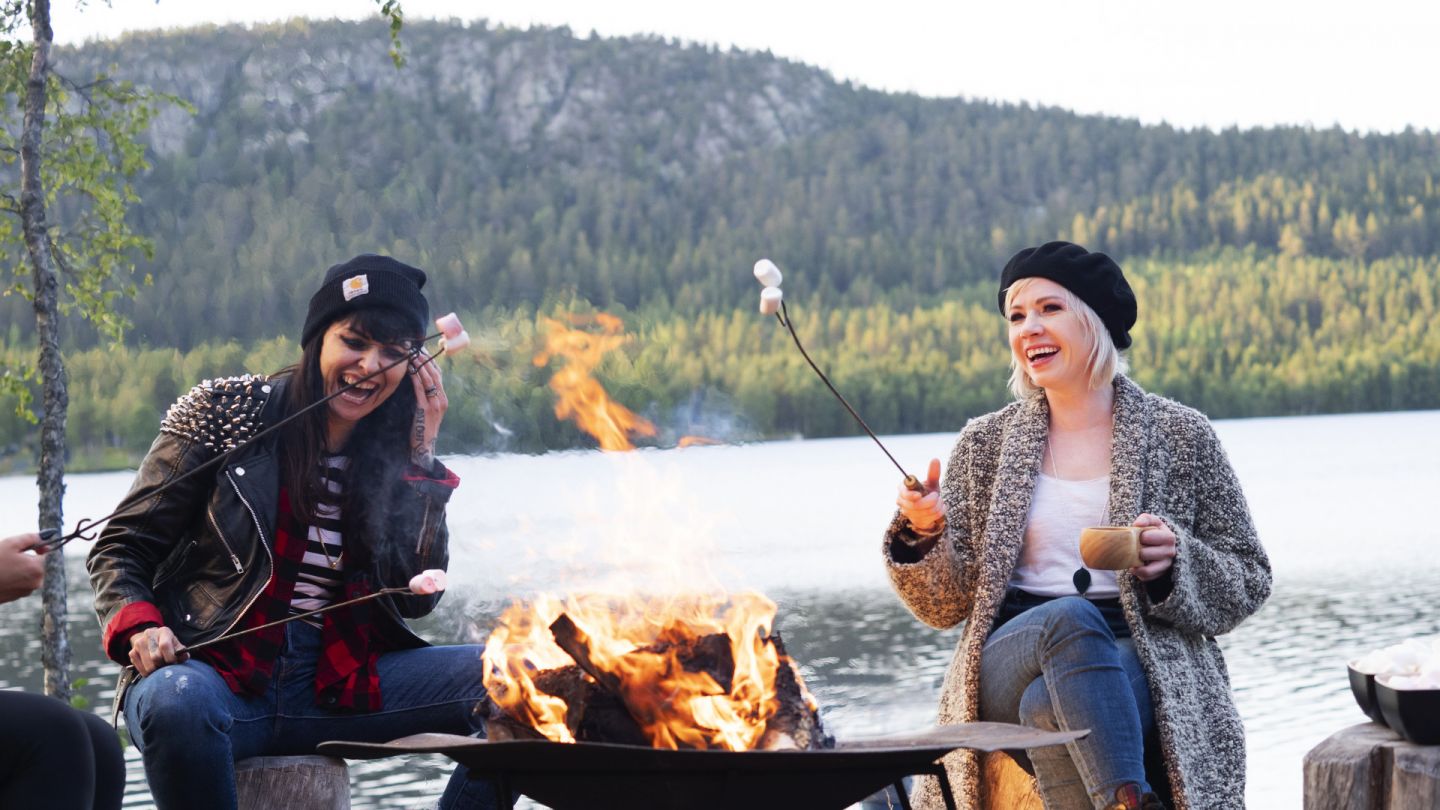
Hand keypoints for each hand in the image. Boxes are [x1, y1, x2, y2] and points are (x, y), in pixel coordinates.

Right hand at [0, 533, 46, 604]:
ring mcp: (27, 591)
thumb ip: (32, 538)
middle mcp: (37, 582)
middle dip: (29, 558)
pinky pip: (22, 582)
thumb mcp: (11, 544)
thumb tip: (49, 534)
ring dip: (21, 568)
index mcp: (38, 568)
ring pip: (30, 574)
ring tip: (4, 565)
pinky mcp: (17, 597)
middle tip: (11, 555)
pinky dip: (15, 577)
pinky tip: (3, 574)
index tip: (30, 546)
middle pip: (39, 565)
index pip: (48, 554)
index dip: (40, 548)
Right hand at [128, 626, 188, 676]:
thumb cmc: (167, 643)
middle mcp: (149, 635)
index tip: (173, 663)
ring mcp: (139, 644)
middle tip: (166, 666)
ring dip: (156, 671)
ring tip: (160, 668)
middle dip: (163, 665)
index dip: (170, 657)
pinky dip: (147, 672)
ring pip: (148, 665)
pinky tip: (152, 668)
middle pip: (155, 657)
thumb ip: (181, 651)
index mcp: (163, 631)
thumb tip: (184, 657)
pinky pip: (140, 669)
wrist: (151, 639)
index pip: (165, 646)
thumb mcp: (176, 644)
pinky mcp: (132, 652)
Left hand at [408, 352, 447, 468]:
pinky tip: (409, 369)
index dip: (431, 361)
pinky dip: (415, 377)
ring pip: (429, 379)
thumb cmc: (421, 429)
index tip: (422, 350)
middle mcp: (442, 400)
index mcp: (443, 399)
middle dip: (425, 359)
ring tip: (412, 355)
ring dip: (420, 365)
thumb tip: (416, 381)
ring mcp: (435, 404)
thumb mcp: (426, 411)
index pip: (439, 374)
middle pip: (435, 374)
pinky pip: (421, 389)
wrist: (423, 447)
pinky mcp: (426, 409)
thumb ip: (425, 397)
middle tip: (416, 348)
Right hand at [896, 459, 944, 533]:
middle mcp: (902, 502)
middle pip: (916, 505)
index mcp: (903, 490)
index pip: (903, 494)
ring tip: (940, 501)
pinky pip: (931, 518)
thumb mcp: (931, 483)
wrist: (930, 508)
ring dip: (938, 505)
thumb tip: (935, 459)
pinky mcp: (916, 521)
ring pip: (925, 512)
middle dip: (931, 500)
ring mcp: (908, 513)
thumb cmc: (928, 492)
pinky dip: (940, 512)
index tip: (919, 495)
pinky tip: (940, 508)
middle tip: (937, 495)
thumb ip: (933, 473)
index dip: (910, 495)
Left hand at [1129, 513, 1176, 580]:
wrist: (1164, 544)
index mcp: (1169, 537)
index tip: (1139, 535)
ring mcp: (1166, 565)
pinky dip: (1138, 572)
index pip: (1147, 537)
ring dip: (1135, 564)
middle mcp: (1170, 552)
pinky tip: (1136, 565)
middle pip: (1144, 554)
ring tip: (1132, 558)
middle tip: (1134, 547)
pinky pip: (1146, 577)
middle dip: (1136, 550)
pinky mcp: (1161, 574)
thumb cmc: (1155, 531)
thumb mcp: (1153, 522)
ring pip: (1146, 570)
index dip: (1139, 536)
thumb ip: (1145, 519)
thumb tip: (1137, 524)